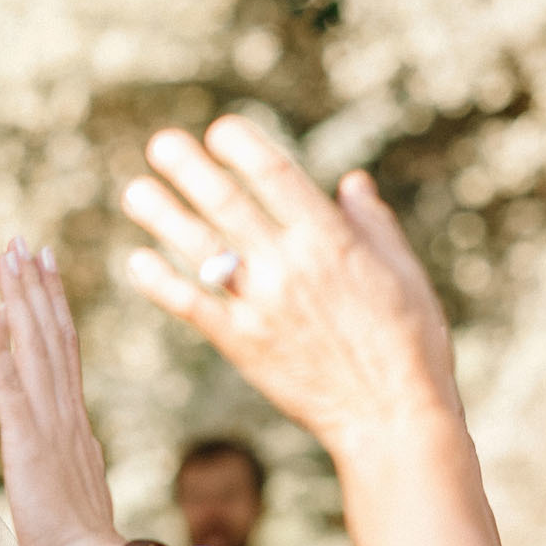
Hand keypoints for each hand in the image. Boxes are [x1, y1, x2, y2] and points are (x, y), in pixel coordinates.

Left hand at [0, 238, 124, 545]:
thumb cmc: (81, 545)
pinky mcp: (31, 444)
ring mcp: (51, 425)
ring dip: (22, 299)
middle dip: (36, 287)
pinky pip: (16, 387)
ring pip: (36, 348)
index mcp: (74, 424)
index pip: (63, 352)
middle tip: (23, 241)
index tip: (44, 267)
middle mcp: (66, 414)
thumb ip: (63, 460)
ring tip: (11, 256)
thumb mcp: (69, 488)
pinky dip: (5, 348)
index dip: (52, 307)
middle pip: (52, 337)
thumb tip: (58, 451)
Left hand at [123, 116, 459, 456]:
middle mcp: (291, 266)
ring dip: (164, 217)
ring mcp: (262, 305)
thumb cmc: (410, 341)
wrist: (392, 415)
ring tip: (135, 191)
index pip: (277, 177)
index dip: (243, 148)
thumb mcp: (403, 271)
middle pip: (229, 205)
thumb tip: (350, 183)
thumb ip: (372, 224)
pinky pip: (192, 307)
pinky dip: (161, 282)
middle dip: (191, 170)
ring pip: (202, 250)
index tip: (219, 129)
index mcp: (332, 240)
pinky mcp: (242, 344)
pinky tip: (137, 261)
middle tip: (161, 144)